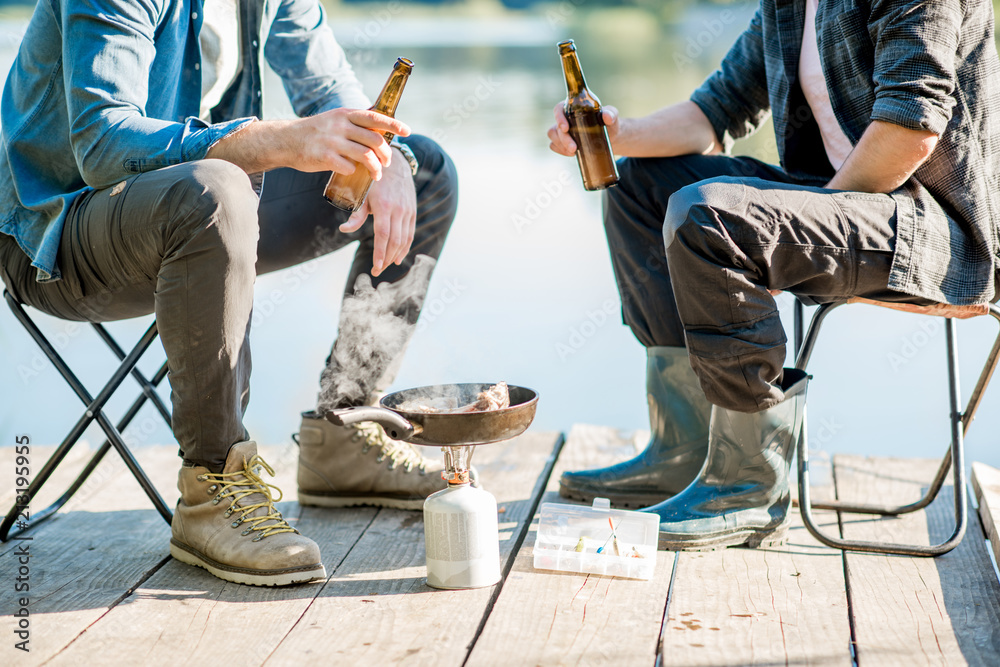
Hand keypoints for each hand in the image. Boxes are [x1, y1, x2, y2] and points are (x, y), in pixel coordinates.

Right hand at [286, 108, 410, 178]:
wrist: (287, 140)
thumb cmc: (316, 132)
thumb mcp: (336, 119)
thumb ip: (356, 123)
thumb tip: (381, 128)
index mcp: (346, 114)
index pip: (375, 117)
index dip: (394, 124)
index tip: (407, 131)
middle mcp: (341, 125)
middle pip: (375, 140)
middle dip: (386, 154)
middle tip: (387, 163)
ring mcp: (333, 141)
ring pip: (366, 156)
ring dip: (375, 168)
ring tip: (376, 174)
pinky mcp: (325, 157)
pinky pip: (349, 167)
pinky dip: (355, 172)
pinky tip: (353, 173)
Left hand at [338, 148, 416, 276]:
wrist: (394, 163)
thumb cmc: (372, 179)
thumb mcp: (361, 193)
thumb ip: (356, 214)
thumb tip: (344, 230)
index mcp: (383, 205)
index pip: (383, 236)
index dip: (380, 254)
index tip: (375, 267)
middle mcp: (398, 209)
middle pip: (394, 241)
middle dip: (386, 259)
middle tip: (377, 271)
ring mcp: (407, 211)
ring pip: (404, 239)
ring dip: (395, 255)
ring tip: (385, 265)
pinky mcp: (412, 211)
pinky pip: (410, 233)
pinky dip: (405, 247)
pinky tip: (398, 256)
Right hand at [547, 103, 618, 155]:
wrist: (610, 137)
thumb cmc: (609, 123)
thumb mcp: (612, 115)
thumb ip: (611, 113)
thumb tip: (607, 116)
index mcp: (572, 108)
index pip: (559, 110)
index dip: (559, 118)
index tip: (566, 128)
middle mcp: (565, 119)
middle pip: (556, 128)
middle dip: (564, 139)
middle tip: (574, 148)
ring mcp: (562, 131)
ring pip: (553, 137)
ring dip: (561, 146)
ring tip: (574, 152)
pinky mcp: (563, 142)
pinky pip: (554, 146)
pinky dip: (561, 151)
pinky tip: (572, 154)